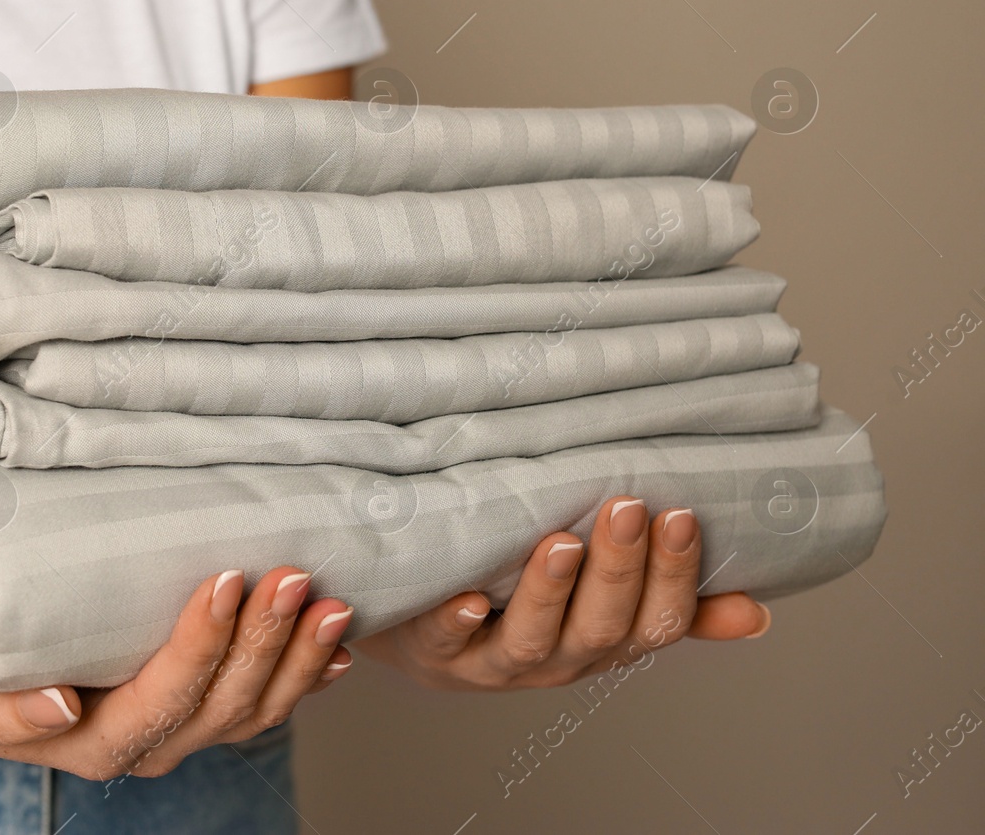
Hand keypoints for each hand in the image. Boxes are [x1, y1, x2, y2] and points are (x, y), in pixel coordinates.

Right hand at [0, 566, 351, 779]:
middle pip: (225, 704)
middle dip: (265, 640)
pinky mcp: (202, 711)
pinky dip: (306, 677)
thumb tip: (58, 707)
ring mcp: (184, 731)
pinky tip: (339, 648)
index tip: (223, 580)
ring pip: (257, 709)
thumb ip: (3, 714)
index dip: (200, 643)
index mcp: (99, 743)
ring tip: (332, 604)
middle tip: (293, 576)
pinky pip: (265, 705)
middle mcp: (151, 746)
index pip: (164, 696)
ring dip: (300, 658)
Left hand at [355, 498, 771, 689]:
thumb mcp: (597, 606)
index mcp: (600, 645)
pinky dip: (457, 621)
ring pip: (531, 639)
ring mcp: (490, 661)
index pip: (654, 623)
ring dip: (549, 592)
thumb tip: (756, 615)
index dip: (673, 577)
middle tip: (628, 508)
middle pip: (598, 628)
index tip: (683, 516)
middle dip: (618, 571)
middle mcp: (553, 661)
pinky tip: (468, 597)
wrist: (414, 631)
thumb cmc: (514, 603)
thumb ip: (669, 606)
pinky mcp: (431, 650)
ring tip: (560, 544)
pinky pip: (444, 641)